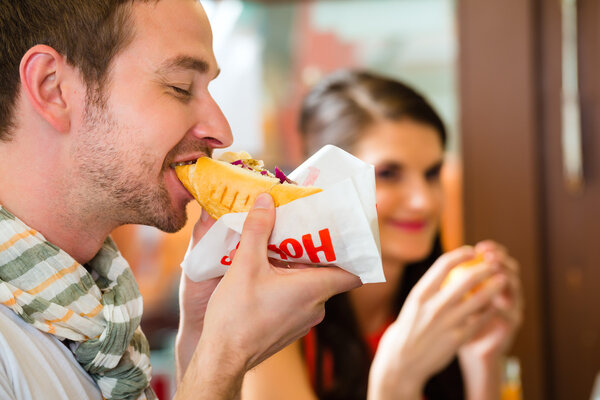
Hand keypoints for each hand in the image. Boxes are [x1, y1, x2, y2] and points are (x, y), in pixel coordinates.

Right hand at [176, 193, 360, 398]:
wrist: (222, 358)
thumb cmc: (236, 315)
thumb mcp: (245, 264)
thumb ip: (257, 229)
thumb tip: (266, 200)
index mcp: (314, 289)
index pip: (354, 272)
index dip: (353, 252)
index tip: (344, 234)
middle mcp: (316, 308)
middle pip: (328, 274)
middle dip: (315, 252)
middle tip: (300, 230)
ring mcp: (304, 321)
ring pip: (311, 287)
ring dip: (299, 268)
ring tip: (279, 247)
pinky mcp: (289, 329)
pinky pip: (298, 301)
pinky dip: (289, 285)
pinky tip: (268, 274)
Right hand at [368, 246, 506, 399]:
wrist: (401, 362)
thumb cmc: (408, 329)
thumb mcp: (413, 304)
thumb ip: (430, 289)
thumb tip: (448, 270)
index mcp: (420, 294)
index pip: (444, 265)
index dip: (461, 254)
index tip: (472, 251)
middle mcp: (434, 306)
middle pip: (467, 279)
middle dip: (485, 268)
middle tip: (494, 263)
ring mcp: (447, 323)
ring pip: (479, 300)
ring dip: (494, 287)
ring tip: (502, 280)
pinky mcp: (457, 339)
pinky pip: (480, 321)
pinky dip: (489, 311)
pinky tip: (494, 307)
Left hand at [459, 240, 522, 361]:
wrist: (467, 349)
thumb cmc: (456, 320)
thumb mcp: (452, 298)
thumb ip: (454, 281)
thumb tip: (446, 259)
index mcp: (493, 280)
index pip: (497, 258)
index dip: (492, 250)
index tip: (479, 247)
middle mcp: (506, 291)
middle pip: (510, 269)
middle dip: (501, 261)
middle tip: (490, 256)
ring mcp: (512, 308)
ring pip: (515, 289)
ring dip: (506, 280)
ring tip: (496, 273)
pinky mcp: (511, 326)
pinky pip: (509, 315)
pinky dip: (502, 308)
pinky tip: (495, 303)